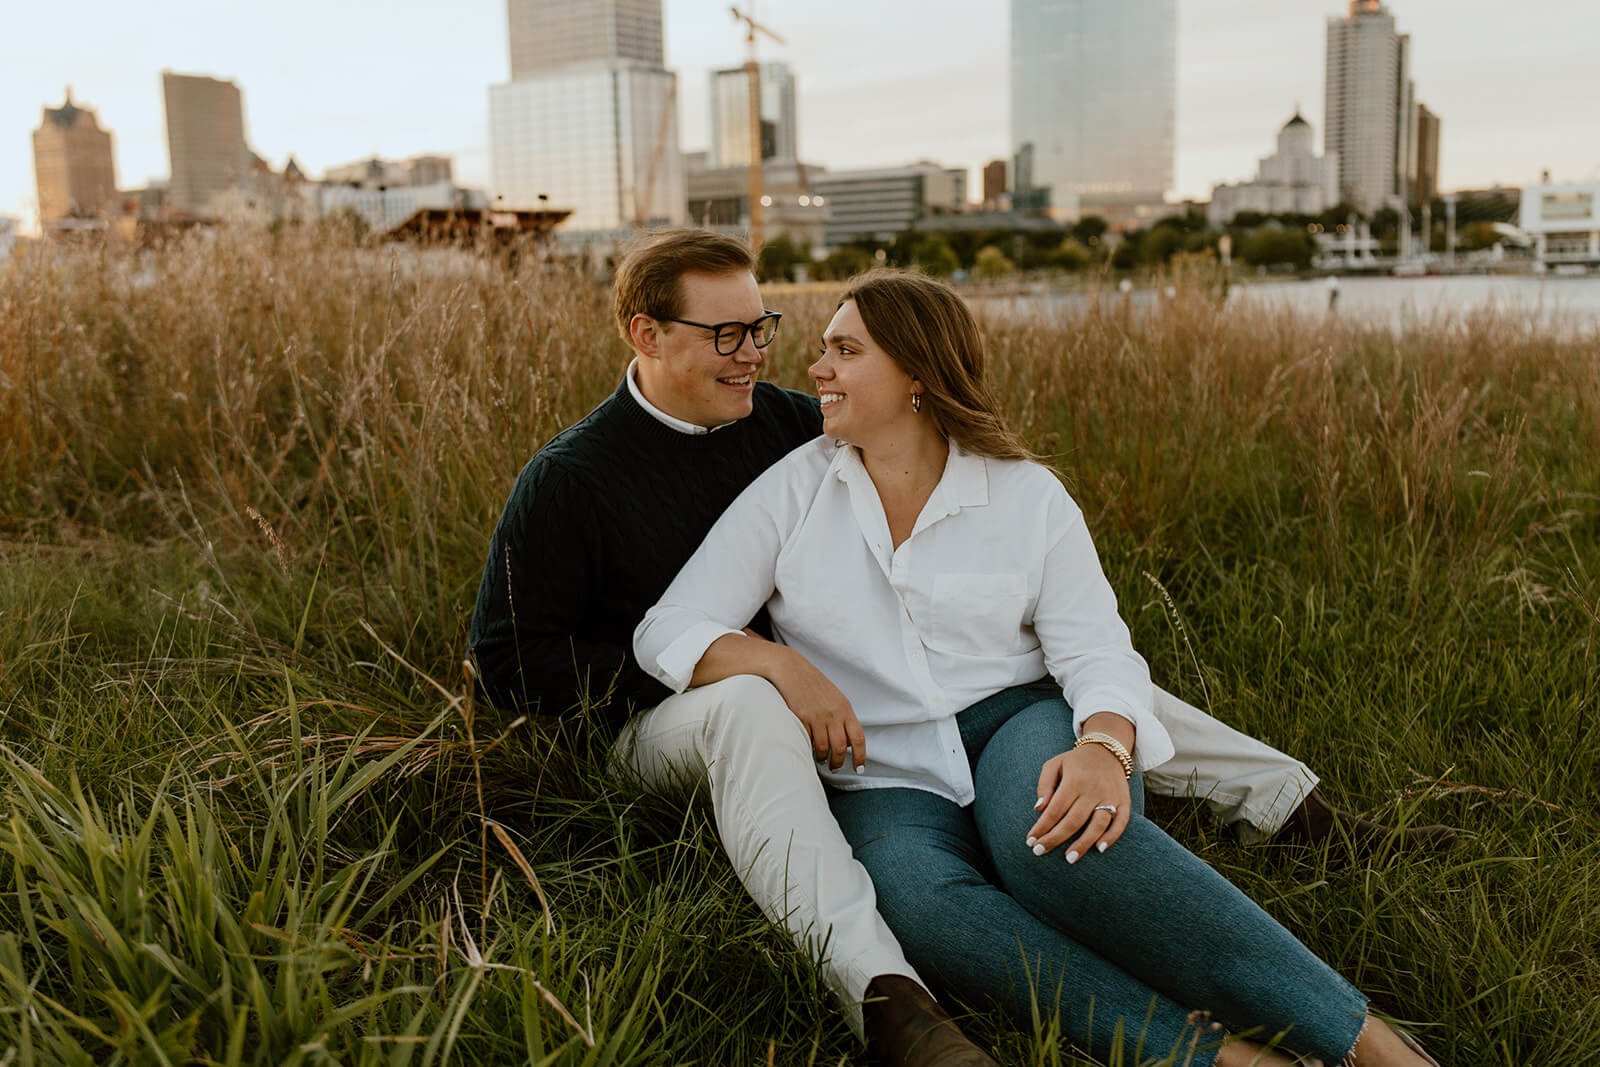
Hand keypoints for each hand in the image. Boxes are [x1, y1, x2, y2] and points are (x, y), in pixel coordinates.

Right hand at [766, 645, 866, 772]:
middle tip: (835, 767)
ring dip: (822, 758)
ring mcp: (817, 716)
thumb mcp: (835, 698)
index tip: (858, 768)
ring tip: (820, 759)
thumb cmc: (813, 684)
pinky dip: (809, 748)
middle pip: (840, 747)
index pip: (858, 737)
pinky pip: (808, 740)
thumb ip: (842, 716)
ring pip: (823, 748)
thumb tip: (848, 739)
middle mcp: (833, 714)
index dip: (860, 756)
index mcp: (845, 708)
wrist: (791, 670)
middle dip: (838, 762)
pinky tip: (808, 748)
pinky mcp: (801, 718)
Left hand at [1026, 745, 1130, 861]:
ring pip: (1097, 824)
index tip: (1031, 841)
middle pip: (1073, 820)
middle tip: (1040, 852)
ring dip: (1083, 843)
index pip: (1055, 809)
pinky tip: (1099, 849)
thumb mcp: (1054, 764)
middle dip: (1055, 838)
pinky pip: (1120, 823)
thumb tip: (1039, 809)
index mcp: (1074, 780)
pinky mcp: (1125, 802)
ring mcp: (1111, 797)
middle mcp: (1093, 790)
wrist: (1107, 750)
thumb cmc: (1075, 762)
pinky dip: (1111, 837)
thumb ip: (1045, 785)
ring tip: (1070, 858)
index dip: (1042, 827)